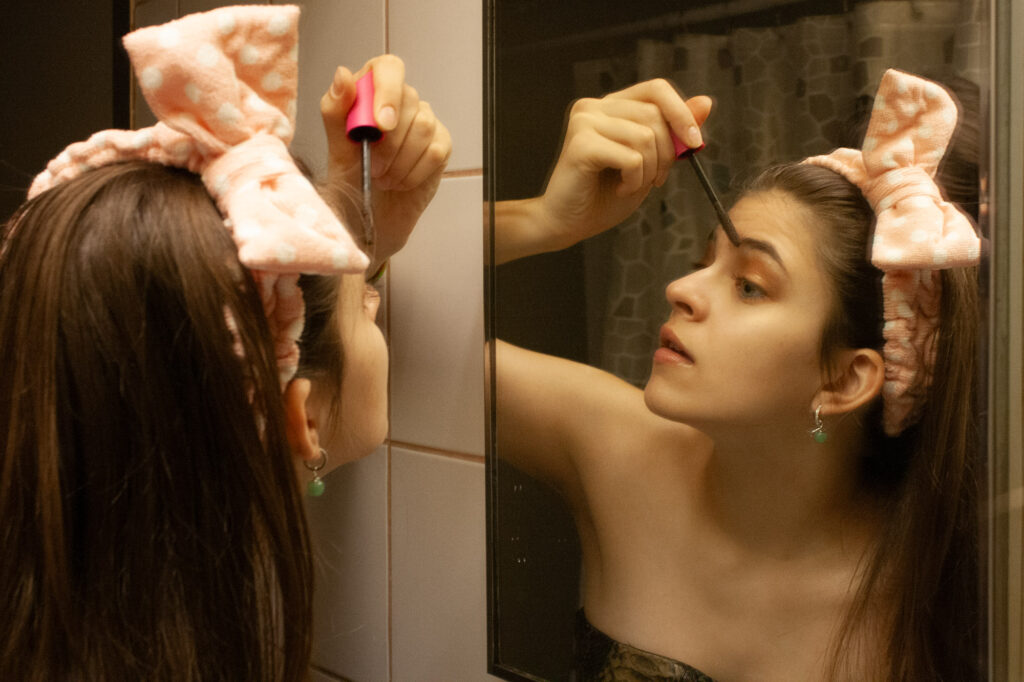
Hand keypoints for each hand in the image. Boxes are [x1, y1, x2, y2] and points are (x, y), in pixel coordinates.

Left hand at [320, 55, 451, 271]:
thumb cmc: (350, 184)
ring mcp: (423, 122)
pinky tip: (401, 183)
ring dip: (400, 160)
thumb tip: (343, 74)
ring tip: (384, 179)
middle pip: (409, 98)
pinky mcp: (440, 145)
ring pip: (424, 126)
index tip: (381, 125)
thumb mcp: (336, 151)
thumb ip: (335, 112)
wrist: (370, 221)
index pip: (388, 68)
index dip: (387, 91)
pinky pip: (436, 150)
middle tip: (373, 169)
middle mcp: (400, 101)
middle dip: (390, 141)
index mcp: (370, 92)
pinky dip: (415, 172)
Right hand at [536, 79, 711, 248]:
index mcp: (612, 105)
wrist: (569, 223)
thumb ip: (673, 132)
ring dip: (649, 170)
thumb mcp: (650, 161)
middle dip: (667, 153)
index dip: (682, 113)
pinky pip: (631, 157)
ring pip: (646, 137)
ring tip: (632, 185)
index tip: (695, 143)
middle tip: (656, 180)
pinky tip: (620, 188)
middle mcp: (595, 106)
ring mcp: (585, 121)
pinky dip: (635, 180)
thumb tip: (706, 102)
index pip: (657, 89)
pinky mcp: (581, 144)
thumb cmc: (605, 195)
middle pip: (655, 115)